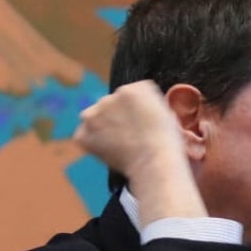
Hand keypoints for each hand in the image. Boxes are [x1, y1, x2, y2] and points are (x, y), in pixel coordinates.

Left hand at [74, 81, 205, 222]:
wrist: (154, 162)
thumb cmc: (168, 141)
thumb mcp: (166, 112)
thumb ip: (149, 104)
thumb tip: (141, 110)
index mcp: (132, 89)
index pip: (131, 94)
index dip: (138, 109)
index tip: (144, 123)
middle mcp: (109, 97)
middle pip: (111, 104)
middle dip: (117, 116)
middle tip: (132, 135)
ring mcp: (92, 115)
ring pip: (95, 118)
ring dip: (103, 126)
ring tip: (120, 144)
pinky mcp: (82, 134)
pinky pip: (84, 135)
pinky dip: (93, 142)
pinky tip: (110, 151)